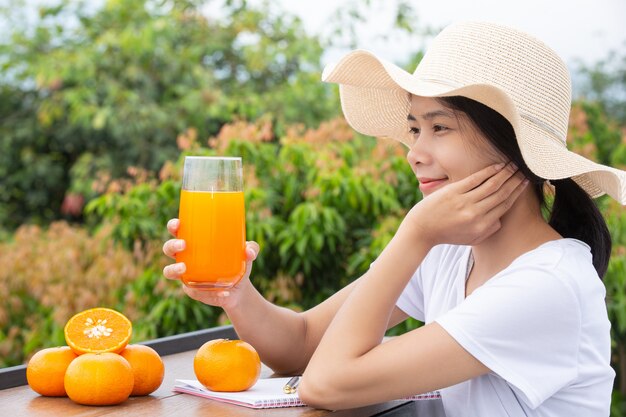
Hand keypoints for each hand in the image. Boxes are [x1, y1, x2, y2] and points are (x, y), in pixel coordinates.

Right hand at [162, 218, 259, 308]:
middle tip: (183, 245)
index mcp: (195, 241)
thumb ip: (252, 248)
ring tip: (184, 269)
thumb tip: (249, 252)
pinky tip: (222, 292)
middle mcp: (186, 256)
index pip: (178, 230)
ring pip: (169, 271)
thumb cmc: (238, 263)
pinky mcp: (192, 290)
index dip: (173, 226)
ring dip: (173, 269)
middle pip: (168, 248)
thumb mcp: (247, 254)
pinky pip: (192, 291)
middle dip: (172, 245)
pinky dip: (206, 292)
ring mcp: (186, 274)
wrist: (239, 289)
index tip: (178, 224)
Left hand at [406, 163, 527, 245]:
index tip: (525, 182)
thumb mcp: (471, 238)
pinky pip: (475, 179)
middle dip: (515, 180)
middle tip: (525, 170)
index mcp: (482, 226)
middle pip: (501, 194)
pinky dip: (488, 171)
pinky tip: (498, 165)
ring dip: (505, 173)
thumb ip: (488, 230)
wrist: (421, 229)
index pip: (504, 205)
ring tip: (514, 164)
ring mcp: (464, 202)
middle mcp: (475, 214)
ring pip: (491, 185)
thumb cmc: (447, 233)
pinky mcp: (453, 192)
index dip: (517, 192)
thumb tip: (500, 218)